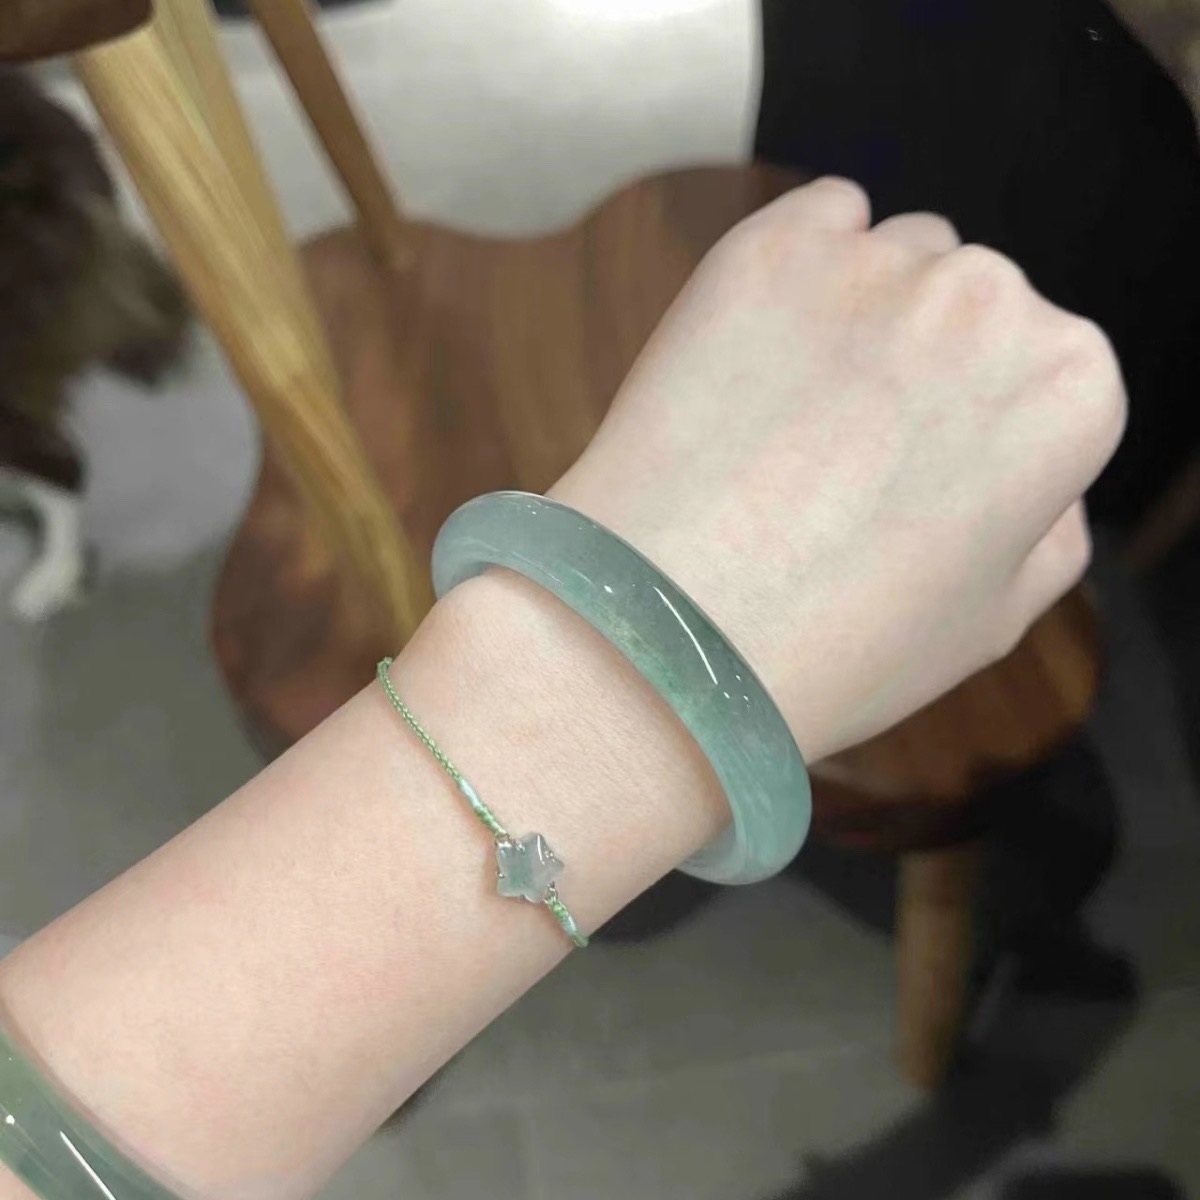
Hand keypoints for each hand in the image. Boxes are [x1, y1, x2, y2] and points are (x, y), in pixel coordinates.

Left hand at [554, 177, 1125, 759]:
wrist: (673, 630)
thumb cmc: (833, 643)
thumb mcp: (996, 619)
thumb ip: (1051, 525)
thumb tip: (1040, 476)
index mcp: (1070, 388)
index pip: (1045, 374)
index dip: (976, 430)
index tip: (922, 474)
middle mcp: (992, 299)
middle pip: (974, 305)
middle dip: (928, 364)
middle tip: (848, 453)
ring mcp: (877, 263)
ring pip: (896, 259)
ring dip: (865, 316)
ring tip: (790, 416)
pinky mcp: (770, 246)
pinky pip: (816, 223)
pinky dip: (800, 273)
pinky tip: (759, 356)